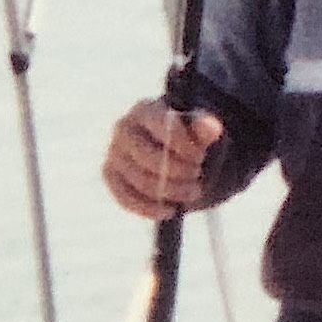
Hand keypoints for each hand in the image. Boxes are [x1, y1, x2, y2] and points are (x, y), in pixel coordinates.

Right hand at [103, 98, 224, 217]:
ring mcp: (113, 152)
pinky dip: (148, 208)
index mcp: (145, 110)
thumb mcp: (196, 129)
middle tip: (197, 175)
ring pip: (141, 180)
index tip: (200, 157)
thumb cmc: (183, 135)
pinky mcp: (109, 174)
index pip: (163, 129)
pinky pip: (125, 197)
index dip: (185, 147)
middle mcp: (123, 128)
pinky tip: (169, 210)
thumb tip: (212, 127)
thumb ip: (205, 128)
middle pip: (150, 158)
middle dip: (179, 171)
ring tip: (192, 191)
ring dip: (171, 191)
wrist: (165, 145)